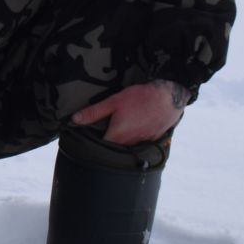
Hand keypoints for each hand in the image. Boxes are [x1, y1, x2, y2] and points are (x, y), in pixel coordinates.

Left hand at [71, 80, 187, 144]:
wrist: (169, 98)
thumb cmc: (140, 98)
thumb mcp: (113, 102)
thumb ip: (94, 113)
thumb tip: (75, 120)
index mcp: (117, 136)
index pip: (99, 145)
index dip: (93, 139)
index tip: (91, 131)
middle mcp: (129, 144)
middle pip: (113, 145)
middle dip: (108, 136)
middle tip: (108, 123)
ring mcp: (141, 142)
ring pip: (126, 144)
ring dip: (122, 136)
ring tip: (123, 122)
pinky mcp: (151, 139)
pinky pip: (138, 141)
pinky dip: (135, 134)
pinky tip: (136, 122)